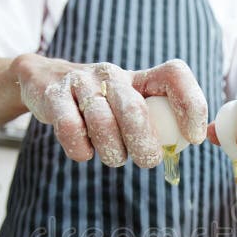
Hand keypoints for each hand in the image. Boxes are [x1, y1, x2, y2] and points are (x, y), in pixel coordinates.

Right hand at [12, 55, 207, 167]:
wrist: (44, 82)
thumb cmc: (101, 105)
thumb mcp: (131, 105)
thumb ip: (158, 123)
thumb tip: (188, 144)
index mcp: (139, 77)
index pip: (174, 75)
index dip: (190, 104)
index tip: (193, 137)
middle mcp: (112, 74)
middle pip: (135, 108)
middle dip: (144, 144)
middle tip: (147, 161)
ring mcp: (81, 82)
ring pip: (102, 122)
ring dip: (112, 151)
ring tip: (114, 157)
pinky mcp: (53, 94)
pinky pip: (70, 128)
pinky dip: (81, 150)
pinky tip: (85, 152)